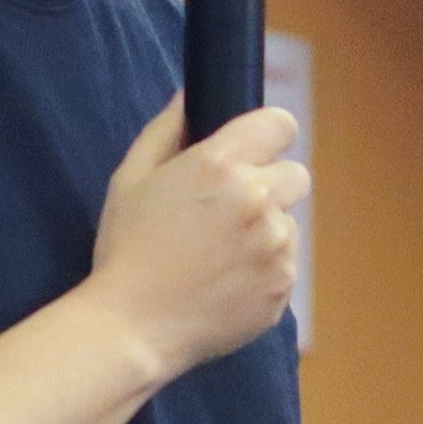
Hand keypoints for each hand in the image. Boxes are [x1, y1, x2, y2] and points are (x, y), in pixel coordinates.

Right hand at [84, 98, 306, 380]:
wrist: (133, 327)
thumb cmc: (126, 248)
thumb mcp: (131, 178)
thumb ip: (165, 130)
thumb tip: (188, 96)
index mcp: (221, 164)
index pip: (281, 124)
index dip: (268, 136)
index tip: (254, 152)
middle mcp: (258, 201)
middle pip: (296, 175)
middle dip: (270, 186)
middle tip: (229, 212)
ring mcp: (276, 248)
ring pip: (289, 225)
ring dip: (266, 232)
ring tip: (219, 256)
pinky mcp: (282, 289)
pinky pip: (285, 267)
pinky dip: (263, 272)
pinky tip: (224, 284)